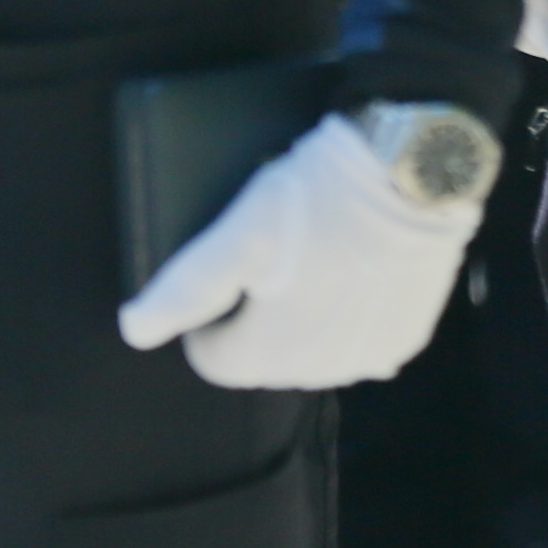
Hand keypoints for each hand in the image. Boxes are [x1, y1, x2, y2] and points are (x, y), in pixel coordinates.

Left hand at [118, 110, 477, 390]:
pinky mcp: (407, 337)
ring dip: (301, 321)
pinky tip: (349, 270)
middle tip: (266, 257)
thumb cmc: (318, 199)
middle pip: (264, 361)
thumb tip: (133, 331)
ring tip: (308, 257)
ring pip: (312, 355)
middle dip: (254, 319)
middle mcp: (323, 372)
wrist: (414, 175)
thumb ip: (187, 287)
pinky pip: (359, 342)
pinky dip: (347, 317)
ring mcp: (371, 358)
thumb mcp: (239, 232)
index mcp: (273, 352)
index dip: (206, 320)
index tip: (224, 274)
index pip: (214, 362)